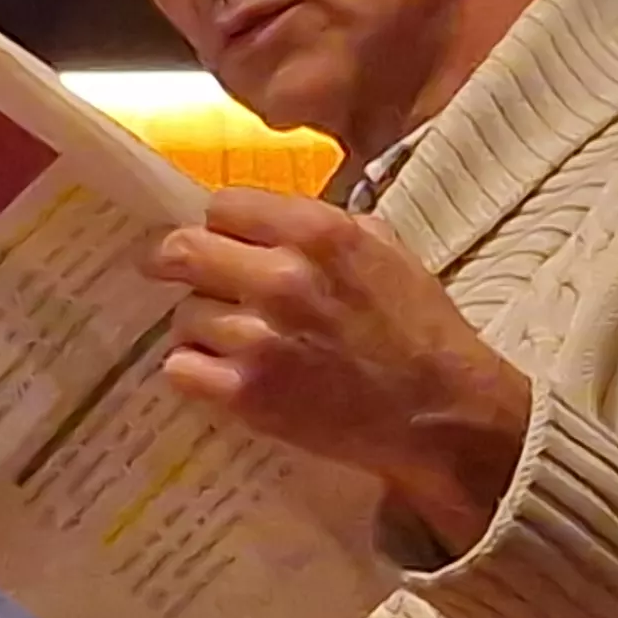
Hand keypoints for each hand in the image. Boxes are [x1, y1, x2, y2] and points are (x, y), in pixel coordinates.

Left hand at [149, 187, 532, 551]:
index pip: (222, 204)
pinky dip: (194, 370)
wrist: (441, 413)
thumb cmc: (418, 328)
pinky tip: (221, 373)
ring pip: (182, 314)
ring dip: (199, 325)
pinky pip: (180, 367)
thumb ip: (316, 226)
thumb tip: (255, 220)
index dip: (219, 225)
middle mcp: (281, 278)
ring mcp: (258, 338)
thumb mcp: (382, 249)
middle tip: (180, 276)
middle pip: (180, 251)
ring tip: (233, 340)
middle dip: (176, 263)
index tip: (221, 241)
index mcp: (318, 233)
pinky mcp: (246, 394)